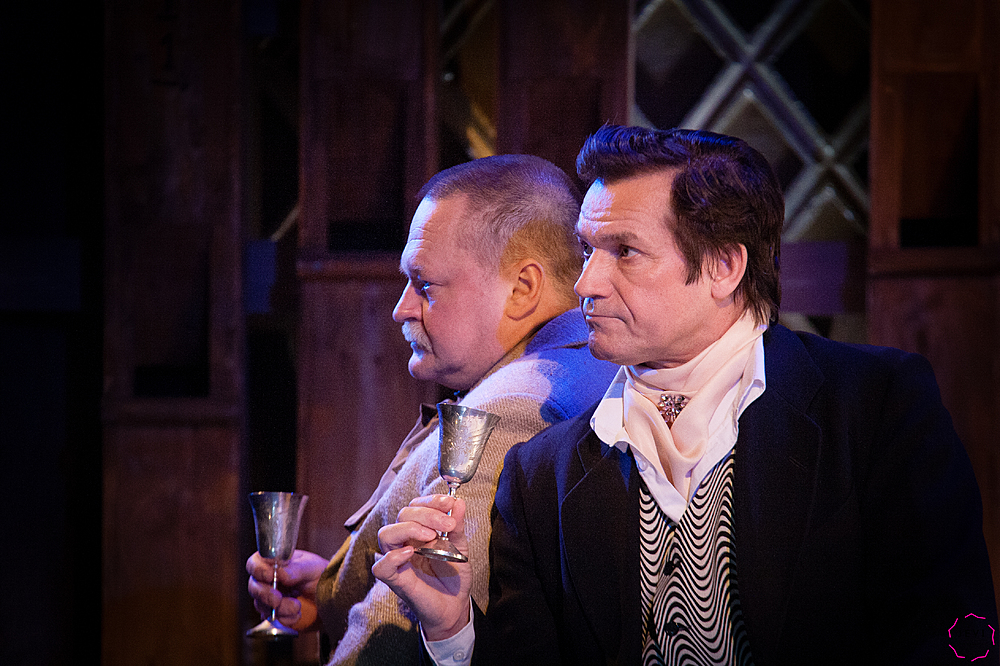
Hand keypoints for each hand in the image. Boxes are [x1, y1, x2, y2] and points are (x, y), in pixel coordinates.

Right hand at [246, 548, 327, 630]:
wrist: (329, 596)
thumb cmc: (319, 575)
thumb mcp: (312, 568)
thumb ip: (297, 569)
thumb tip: (280, 573)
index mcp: (274, 562)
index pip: (255, 563)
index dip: (258, 569)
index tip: (270, 575)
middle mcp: (268, 580)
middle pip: (253, 586)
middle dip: (264, 594)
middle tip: (277, 599)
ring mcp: (269, 598)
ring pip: (261, 605)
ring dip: (279, 608)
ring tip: (296, 606)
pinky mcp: (275, 614)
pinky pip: (272, 620)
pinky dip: (284, 619)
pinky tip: (297, 615)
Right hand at [372, 494, 473, 640]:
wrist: (455, 606)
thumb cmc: (454, 576)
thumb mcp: (461, 547)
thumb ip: (457, 526)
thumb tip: (459, 502)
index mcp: (419, 531)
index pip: (415, 506)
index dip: (430, 501)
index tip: (449, 502)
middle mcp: (405, 542)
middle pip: (402, 515)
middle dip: (426, 514)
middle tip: (447, 525)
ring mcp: (398, 560)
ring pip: (386, 534)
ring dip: (408, 529)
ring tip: (431, 536)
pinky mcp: (396, 580)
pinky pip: (381, 566)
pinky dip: (393, 557)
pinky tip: (411, 553)